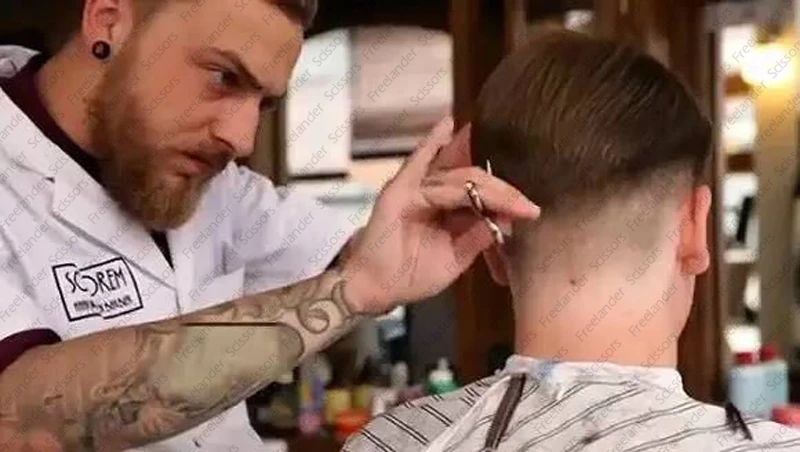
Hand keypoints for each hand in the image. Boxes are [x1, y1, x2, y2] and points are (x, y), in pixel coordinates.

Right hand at [341, 118, 539, 313]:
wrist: (376, 289)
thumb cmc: (411, 275)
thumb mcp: (455, 259)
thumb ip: (478, 237)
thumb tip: (507, 218)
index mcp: (450, 209)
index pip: (483, 194)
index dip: (507, 199)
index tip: (531, 210)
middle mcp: (435, 194)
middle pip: (474, 180)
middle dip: (502, 192)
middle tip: (525, 205)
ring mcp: (416, 189)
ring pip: (457, 177)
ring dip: (485, 184)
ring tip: (509, 194)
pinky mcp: (399, 191)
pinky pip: (417, 162)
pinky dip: (431, 142)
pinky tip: (448, 125)